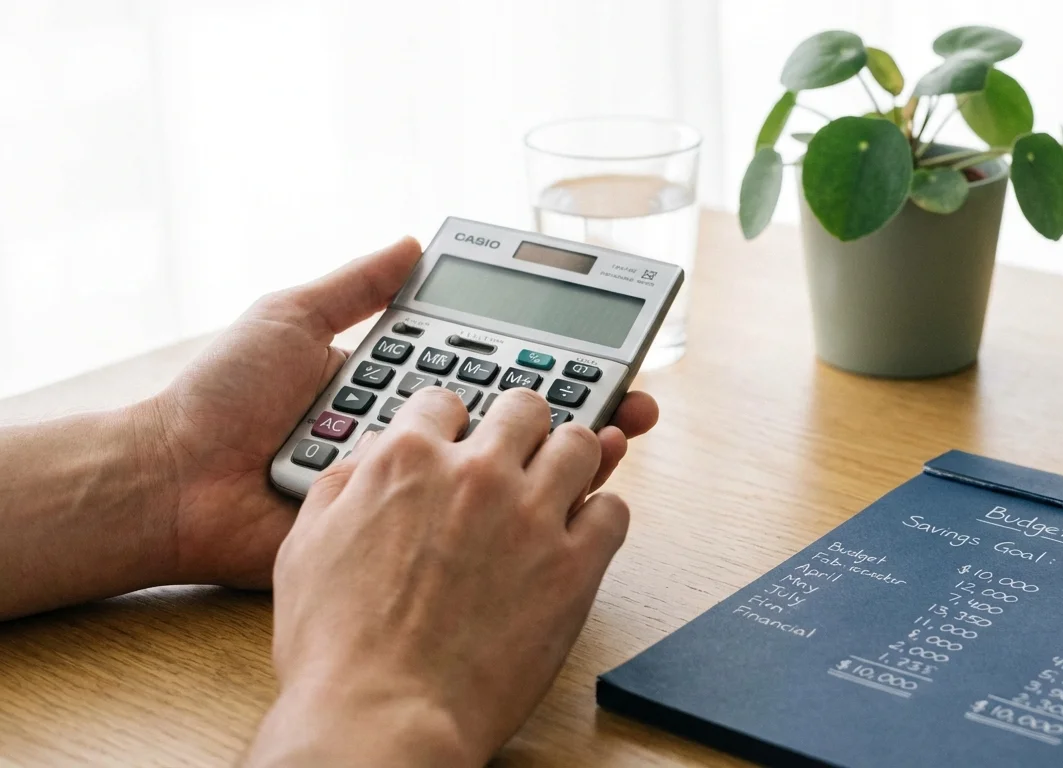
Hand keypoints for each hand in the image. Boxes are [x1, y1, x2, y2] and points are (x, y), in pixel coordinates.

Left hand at [145, 238, 658, 587]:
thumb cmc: (223, 399)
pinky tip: (564, 505)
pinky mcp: (394, 543)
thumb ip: (353, 287)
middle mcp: (413, 443)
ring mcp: (408, 497)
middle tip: (632, 404)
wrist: (173, 483)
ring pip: (500, 481)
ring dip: (566, 466)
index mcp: (395, 390)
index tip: (596, 355)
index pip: (489, 371)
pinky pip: (463, 533)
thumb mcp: (290, 320)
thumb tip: (411, 242)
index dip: (545, 364)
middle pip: (510, 428)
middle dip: (577, 414)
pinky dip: (518, 522)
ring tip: (617, 445)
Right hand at [246, 386, 627, 764]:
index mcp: (406, 461)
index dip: (454, 421)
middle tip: (518, 453)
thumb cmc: (338, 649)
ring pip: (581, 444)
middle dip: (521, 426)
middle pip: (524, 407)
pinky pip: (614, 510)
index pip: (446, 400)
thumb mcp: (304, 548)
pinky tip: (582, 536)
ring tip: (560, 485)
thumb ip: (340, 487)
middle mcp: (475, 474)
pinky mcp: (575, 564)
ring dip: (571, 460)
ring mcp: (531, 516)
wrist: (383, 717)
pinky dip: (601, 518)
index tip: (460, 439)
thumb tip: (368, 460)